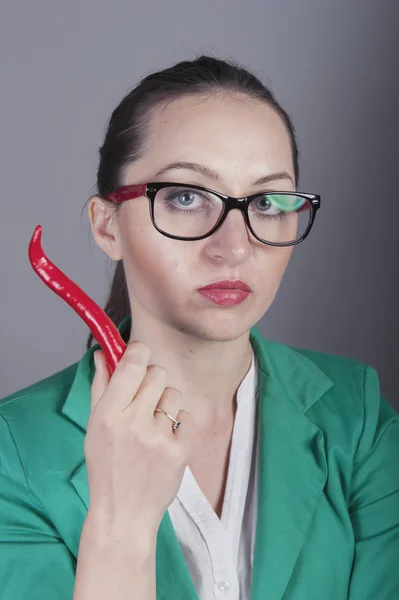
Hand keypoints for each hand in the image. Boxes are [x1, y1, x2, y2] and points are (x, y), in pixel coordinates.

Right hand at [84, 341, 192, 533]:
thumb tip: (103, 353)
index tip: (137, 354)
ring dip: (164, 403)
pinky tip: (163, 442)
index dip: (138, 352)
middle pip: (158, 372)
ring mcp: (160, 437)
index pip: (133, 364)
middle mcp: (134, 423)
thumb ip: (100, 386)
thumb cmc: (106, 467)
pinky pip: (185, 416)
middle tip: (143, 396)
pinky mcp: (180, 450)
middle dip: (151, 378)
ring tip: (152, 425)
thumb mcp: (94, 426)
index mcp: (109, 414)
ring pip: (173, 393)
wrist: (124, 512)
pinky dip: (176, 425)